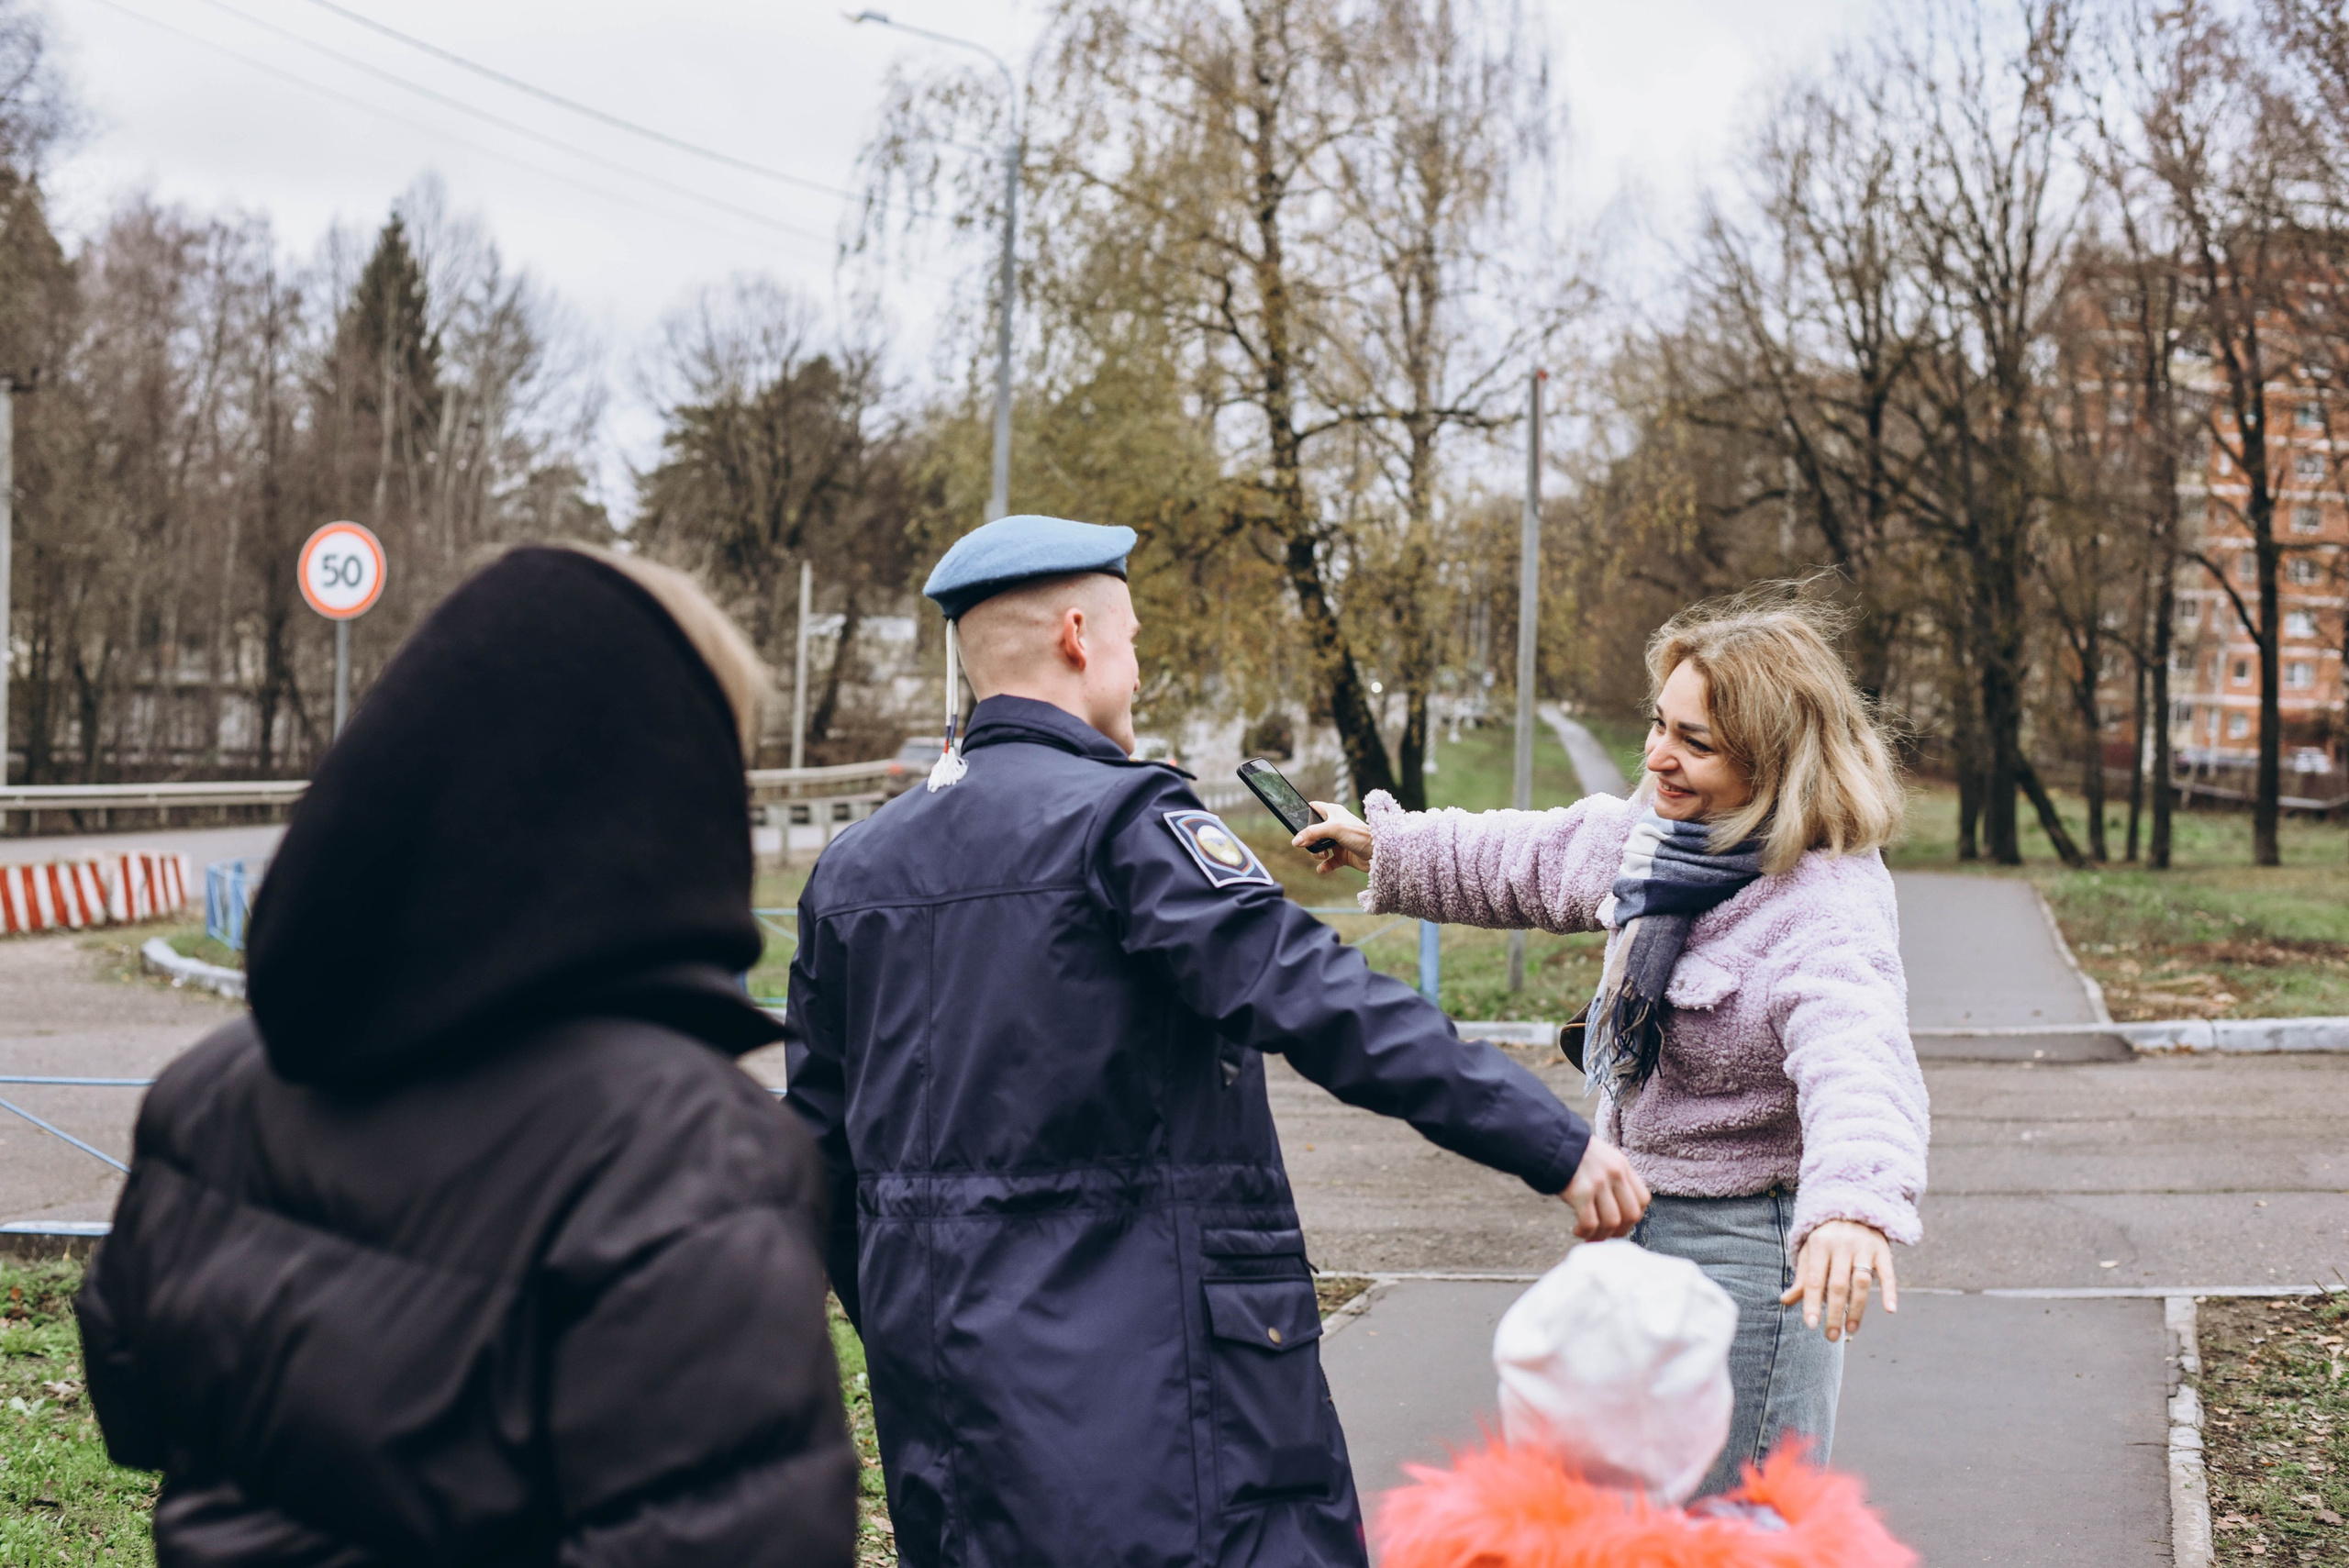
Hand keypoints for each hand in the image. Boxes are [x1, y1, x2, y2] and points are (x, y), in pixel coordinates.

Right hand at [1294, 801, 1371, 873]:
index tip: (1296, 821)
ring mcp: (1338, 841)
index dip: (1304, 813)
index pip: (1314, 808)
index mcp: (1333, 812)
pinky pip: (1327, 862)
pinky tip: (1324, 868)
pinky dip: (1323, 866)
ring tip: (1324, 855)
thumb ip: (1312, 833)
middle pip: (1312, 832)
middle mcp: (1335, 826)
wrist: (1378, 854)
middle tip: (1313, 845)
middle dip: (1309, 840)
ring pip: (1318, 847)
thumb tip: (1295, 841)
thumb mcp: (1333, 829)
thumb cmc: (1360, 835)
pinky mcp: (1342, 855)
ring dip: (1317, 854)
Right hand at [1561, 1139, 1649, 1240]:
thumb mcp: (1601, 1158)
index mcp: (1622, 1165)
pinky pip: (1590, 1223)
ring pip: (1612, 1222)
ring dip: (1601, 1235)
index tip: (1619, 1223)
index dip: (1633, 1217)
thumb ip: (1614, 1178)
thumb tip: (1619, 1210)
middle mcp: (1614, 1173)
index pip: (1643, 1199)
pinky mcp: (1580, 1192)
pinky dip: (1586, 1233)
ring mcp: (1598, 1182)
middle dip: (1620, 1231)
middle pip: (1631, 1214)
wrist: (1547, 1141)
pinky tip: (1577, 1230)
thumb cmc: (1572, 1155)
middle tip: (1605, 1234)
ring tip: (1589, 1235)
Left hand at [1780, 1220, 1896, 1341]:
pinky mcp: (1883, 1249)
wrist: (1853, 1207)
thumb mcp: (1810, 1251)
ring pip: (1861, 1282)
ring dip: (1857, 1309)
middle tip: (1831, 1336)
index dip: (1812, 1303)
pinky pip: (1888, 1272)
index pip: (1815, 1279)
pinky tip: (1889, 1310)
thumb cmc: (1826, 1236)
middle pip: (1838, 1285)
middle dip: (1834, 1313)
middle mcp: (1842, 1244)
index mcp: (1819, 1244)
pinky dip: (1890, 1291)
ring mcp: (1864, 1247)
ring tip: (1851, 1329)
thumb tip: (1785, 1301)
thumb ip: (1802, 1277)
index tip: (1811, 1325)